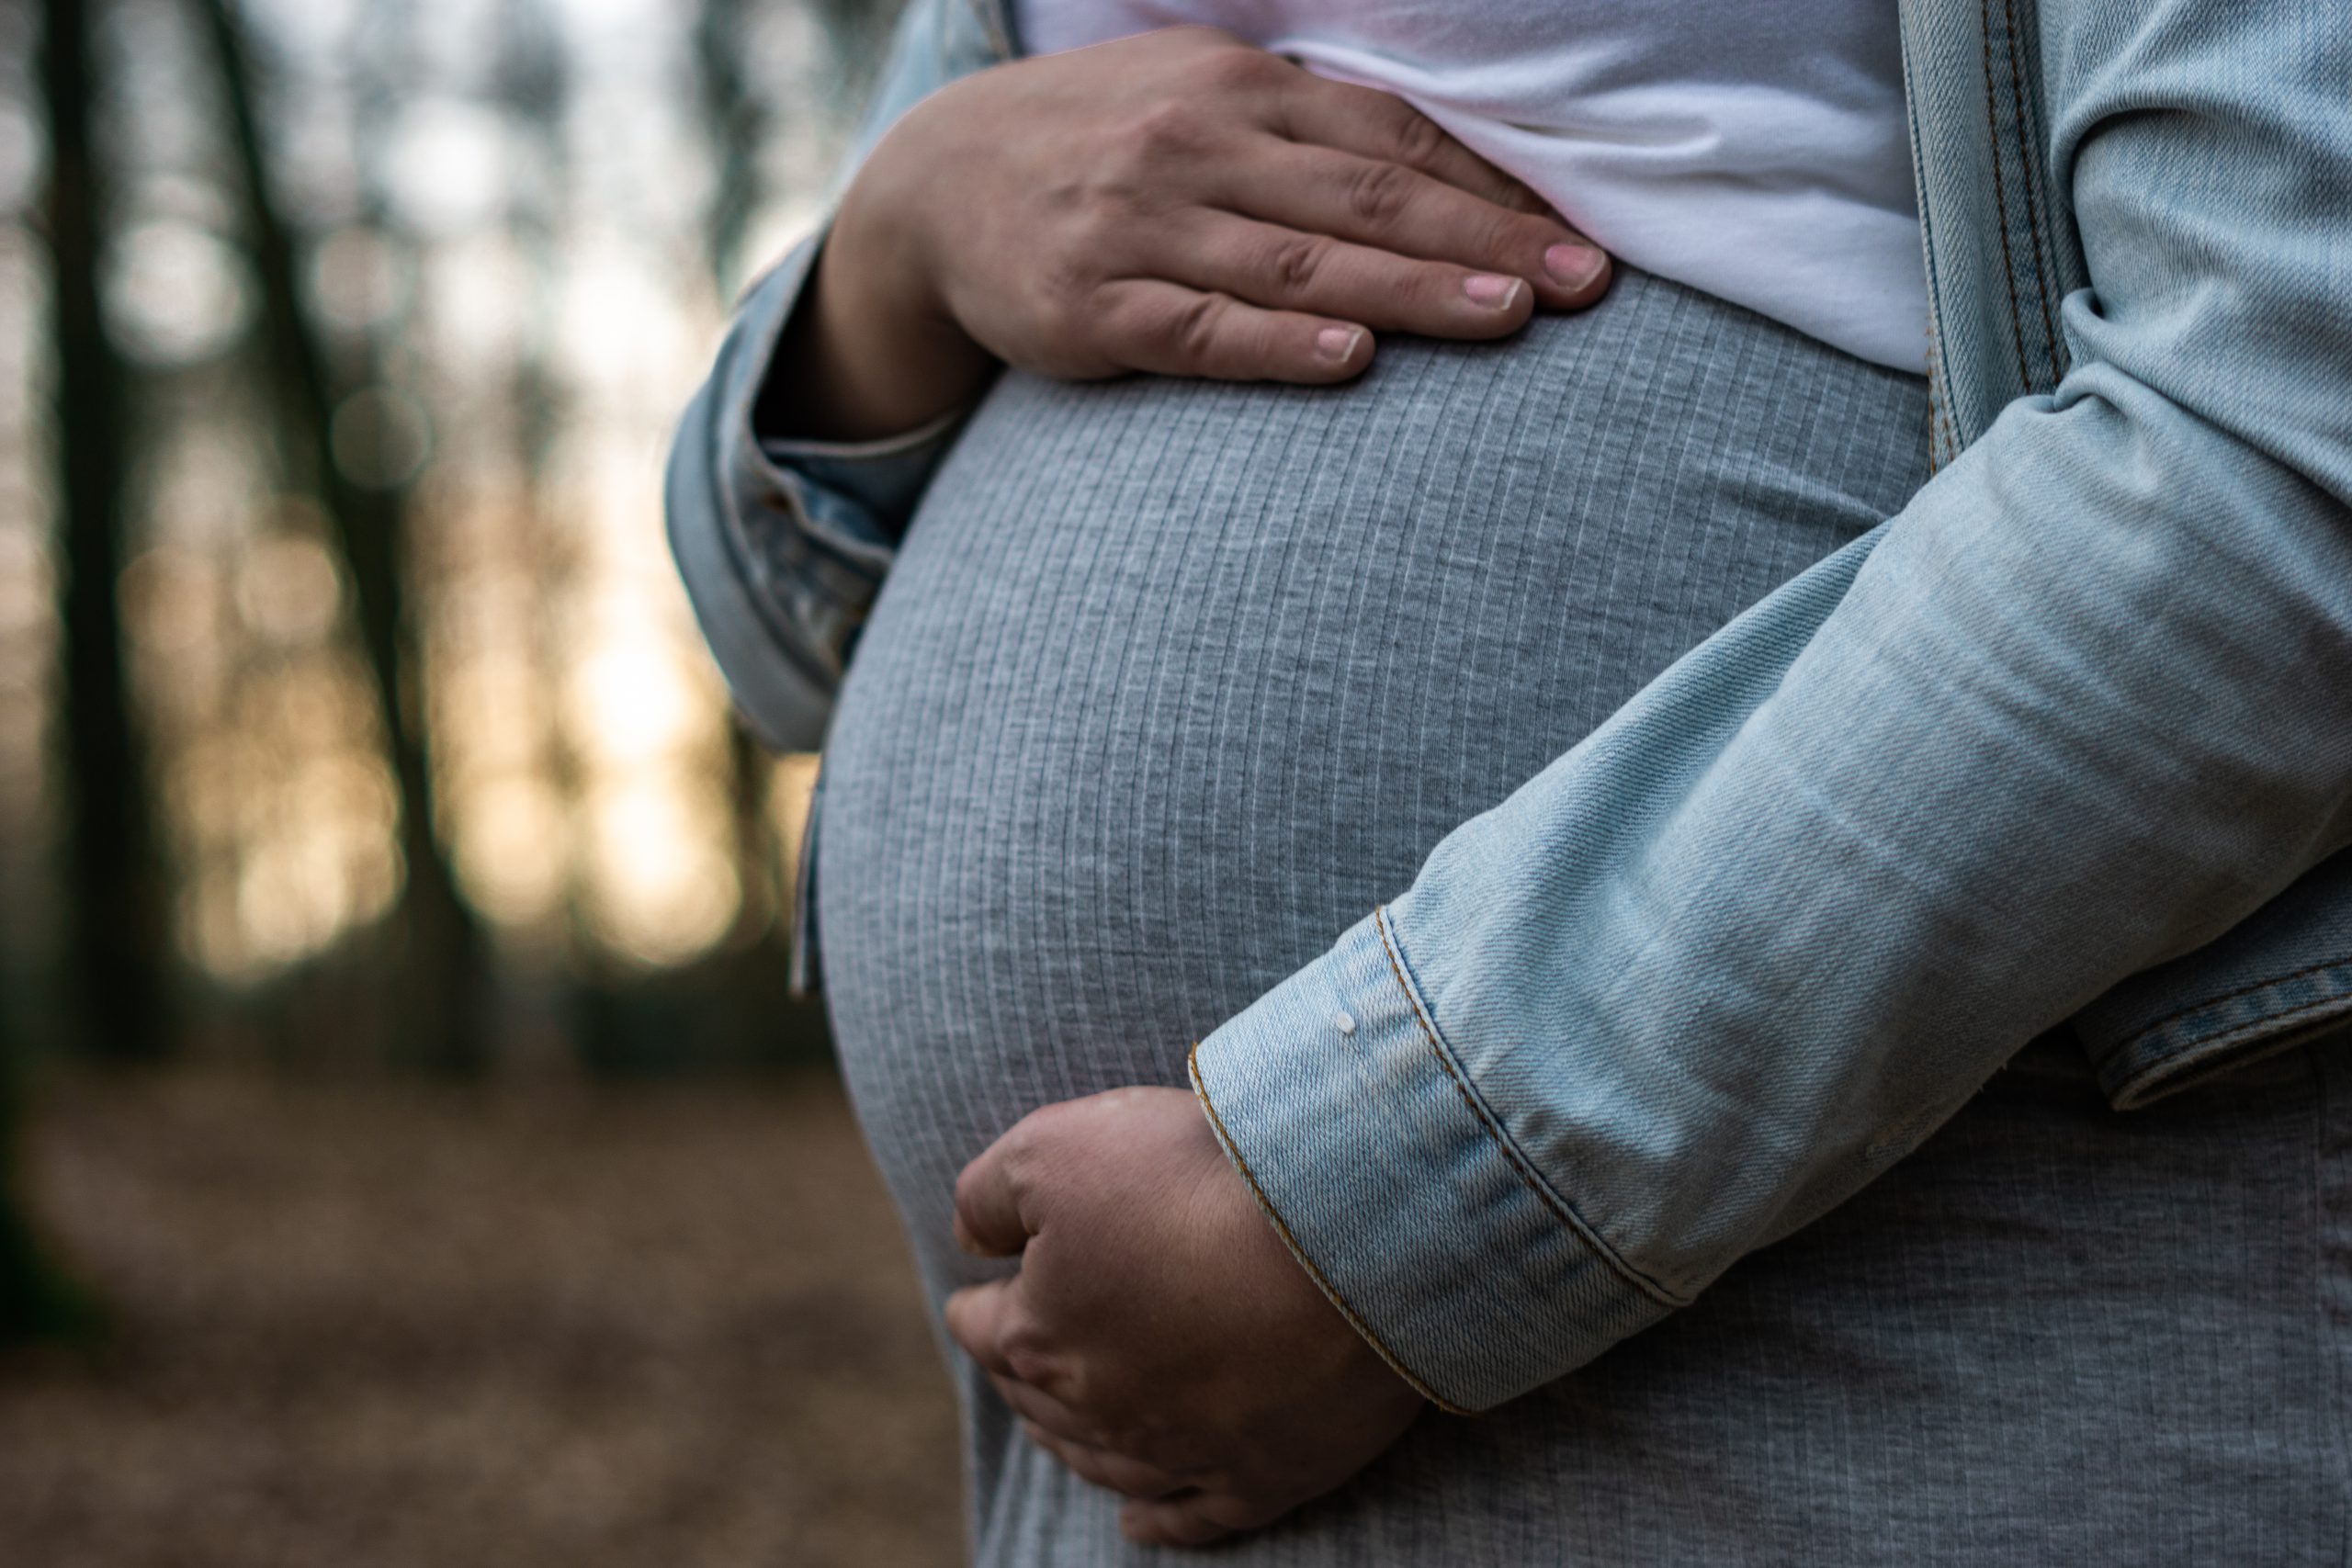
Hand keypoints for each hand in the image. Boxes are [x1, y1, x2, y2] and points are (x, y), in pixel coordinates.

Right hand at [772, 26, 1607, 438]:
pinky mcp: (1089, 307)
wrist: (933, 185)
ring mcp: (1140, 225)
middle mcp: (1196, 146)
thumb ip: (1306, 132)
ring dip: (1409, 287)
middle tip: (1581, 285)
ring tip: (1506, 317)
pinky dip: (1275, 341)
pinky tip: (1348, 356)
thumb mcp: (1197, 100)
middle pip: (1364, 196)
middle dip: (1481, 239)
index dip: (1490, 191)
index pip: (1391, 139)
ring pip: (1297, 260)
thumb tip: (1445, 175)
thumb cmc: (1100, 149)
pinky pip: (1197, 326)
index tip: (1579, 241)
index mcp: (1239, 89)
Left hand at [943, 1086, 1426, 1547]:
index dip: (978, 1304)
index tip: (978, 1291)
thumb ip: (988, 1192)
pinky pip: (1197, 1515)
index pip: (985, 1328)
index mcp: (1044, 1336)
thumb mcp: (1056, 1145)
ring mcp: (1185, 1451)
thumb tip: (968, 1239)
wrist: (1342, 1231)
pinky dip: (1161, 1519)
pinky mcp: (1264, 1474)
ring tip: (1056, 1431)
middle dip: (1022, 1373)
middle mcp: (1102, 1409)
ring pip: (1106, 1462)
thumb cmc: (1195, 1177)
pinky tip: (1137, 1521)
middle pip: (1042, 1401)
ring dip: (1073, 1445)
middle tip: (1017, 1354)